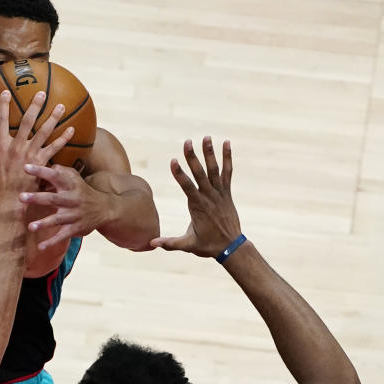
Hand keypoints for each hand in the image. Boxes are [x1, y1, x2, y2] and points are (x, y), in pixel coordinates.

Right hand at [0, 91, 73, 202]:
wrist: (8, 201)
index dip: (3, 105)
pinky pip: (55, 148)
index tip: (6, 91)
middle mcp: (16, 147)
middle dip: (35, 106)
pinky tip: (72, 130)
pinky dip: (63, 139)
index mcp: (0, 145)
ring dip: (53, 118)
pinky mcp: (41, 163)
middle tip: (42, 93)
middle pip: (27, 121)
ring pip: (44, 132)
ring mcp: (30, 154)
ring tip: (61, 107)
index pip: (0, 120)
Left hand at [18, 164, 108, 250]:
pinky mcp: (75, 228)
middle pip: (53, 198)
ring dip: (44, 223)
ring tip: (30, 227)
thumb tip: (46, 165)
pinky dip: (52, 242)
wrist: (105, 209)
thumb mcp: (75, 178)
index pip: (55, 176)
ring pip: (58, 219)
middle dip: (37, 198)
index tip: (25, 167)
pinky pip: (63, 236)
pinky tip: (41, 247)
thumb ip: (61, 171)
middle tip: (21, 197)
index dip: (41, 171)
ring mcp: (74, 215)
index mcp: (70, 185)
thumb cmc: (82, 191)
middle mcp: (72, 200)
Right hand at [150, 137, 241, 256]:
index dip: (180, 174)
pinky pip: (227, 172)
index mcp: (198, 207)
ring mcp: (219, 194)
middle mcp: (209, 197)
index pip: (187, 187)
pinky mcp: (226, 193)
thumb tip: (151, 243)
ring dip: (210, 153)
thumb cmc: (208, 246)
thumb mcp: (188, 245)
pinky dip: (227, 158)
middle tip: (187, 141)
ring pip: (214, 170)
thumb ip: (170, 243)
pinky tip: (226, 144)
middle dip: (193, 157)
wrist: (231, 247)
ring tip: (206, 137)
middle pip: (200, 174)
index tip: (174, 161)